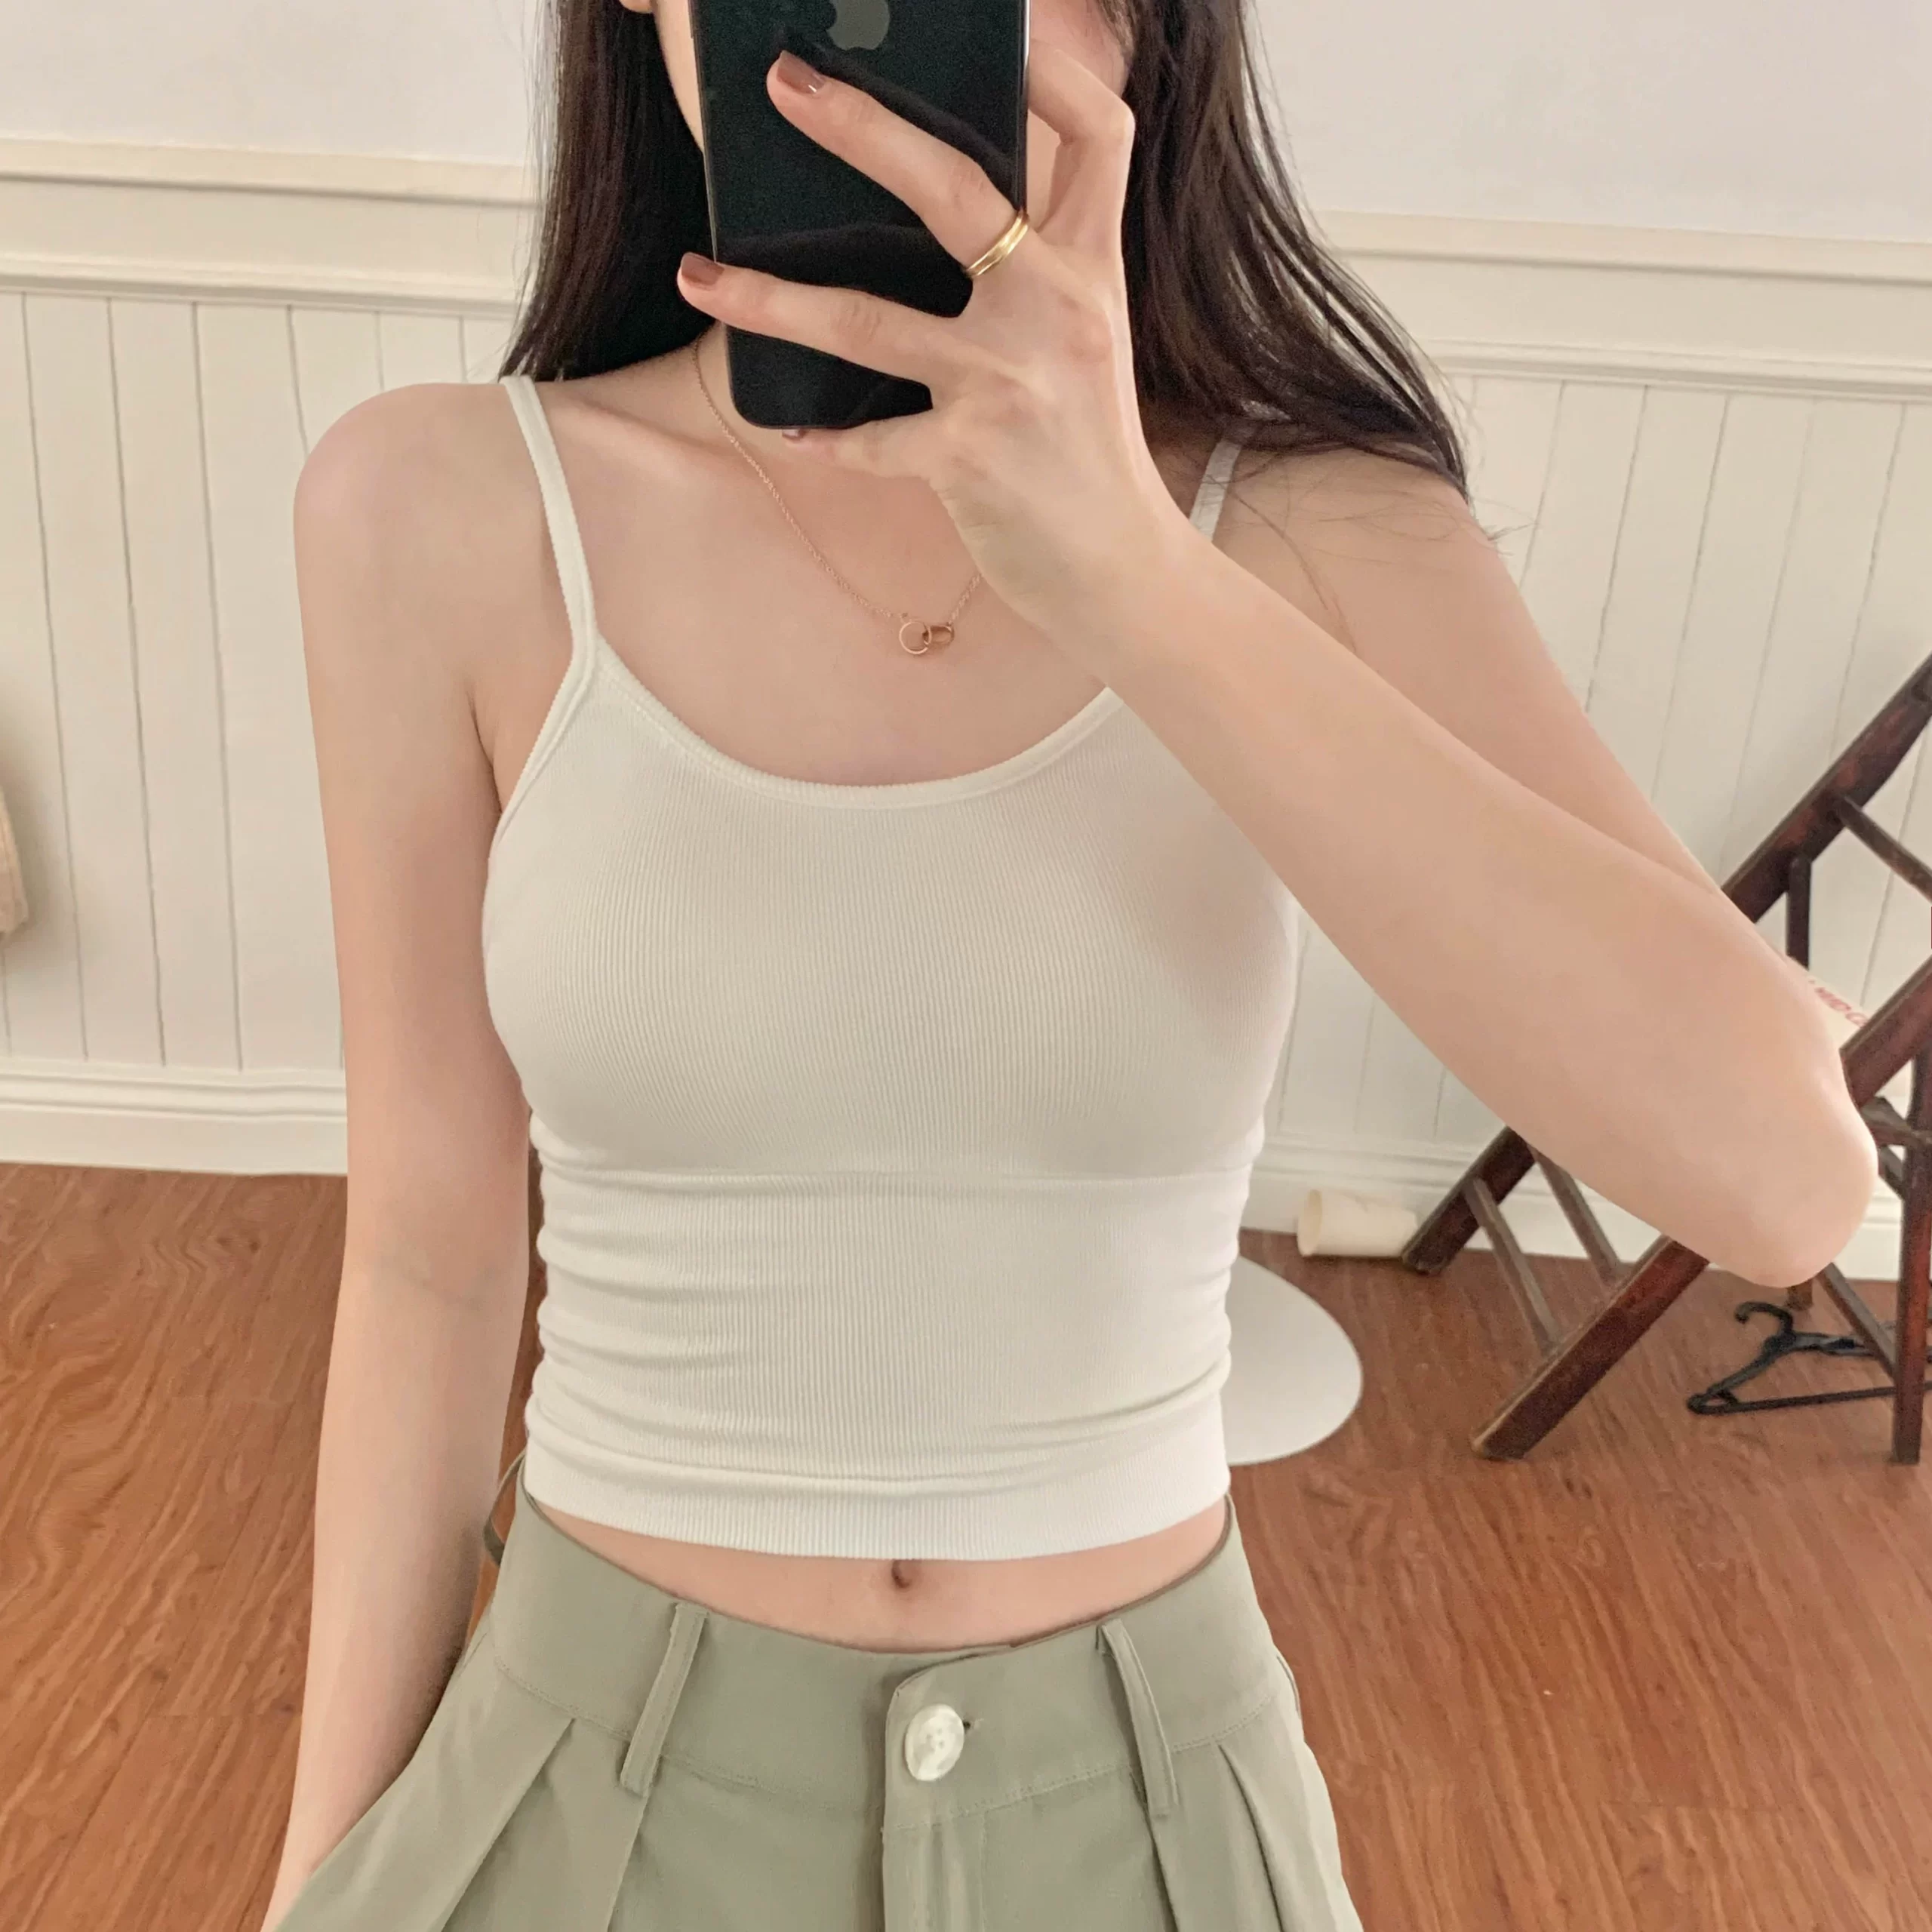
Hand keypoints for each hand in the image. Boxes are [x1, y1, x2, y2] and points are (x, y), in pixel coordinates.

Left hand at [674, 39, 1189, 658]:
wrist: (1119, 570)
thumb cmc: (1090, 454)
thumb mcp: (1088, 342)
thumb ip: (1038, 270)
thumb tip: (958, 213)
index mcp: (1092, 270)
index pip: (1101, 136)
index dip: (1057, 69)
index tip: (1011, 29)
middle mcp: (1054, 311)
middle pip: (955, 188)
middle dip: (862, 127)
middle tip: (787, 85)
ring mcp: (1008, 384)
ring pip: (866, 321)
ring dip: (771, 297)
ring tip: (701, 274)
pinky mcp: (967, 458)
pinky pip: (867, 439)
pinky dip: (825, 436)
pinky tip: (788, 426)